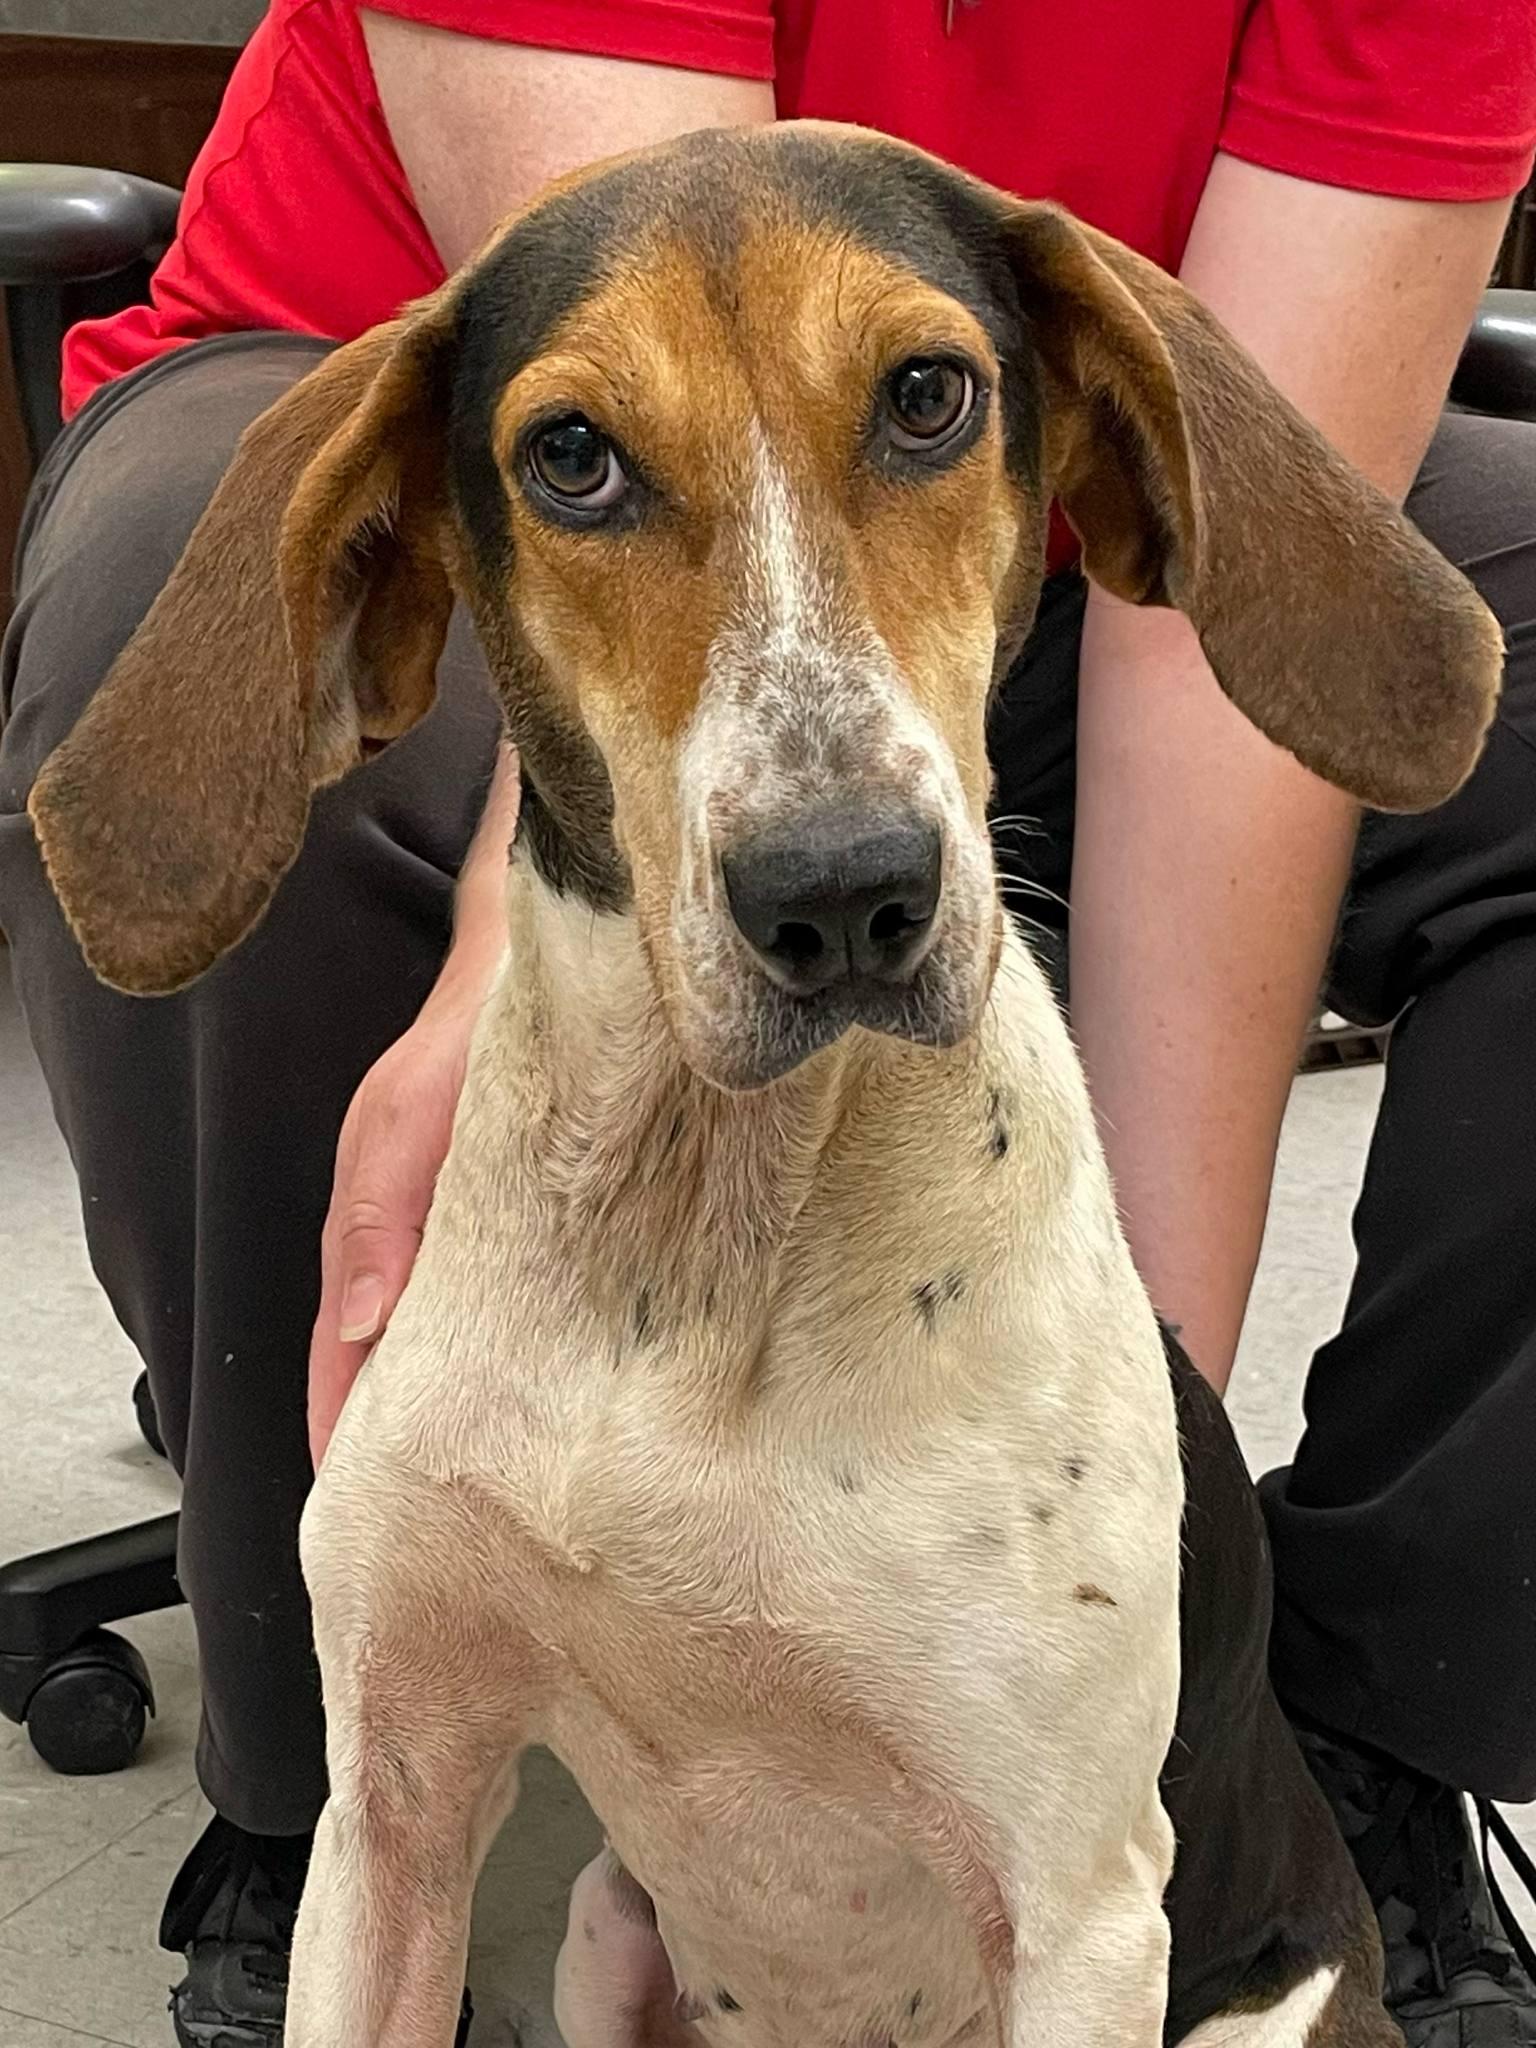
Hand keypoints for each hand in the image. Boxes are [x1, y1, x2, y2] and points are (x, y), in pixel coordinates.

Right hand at [307, 967, 487, 1466]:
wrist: (534, 963)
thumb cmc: (464, 1035)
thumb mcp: (410, 1122)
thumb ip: (382, 1222)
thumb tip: (360, 1329)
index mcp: (370, 1231)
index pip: (338, 1359)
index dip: (341, 1435)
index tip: (357, 1516)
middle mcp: (404, 1242)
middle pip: (378, 1365)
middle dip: (387, 1444)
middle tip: (421, 1532)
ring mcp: (450, 1235)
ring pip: (431, 1340)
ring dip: (433, 1403)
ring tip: (463, 1485)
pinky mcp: (500, 1222)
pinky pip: (479, 1303)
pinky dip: (479, 1352)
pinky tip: (515, 1388)